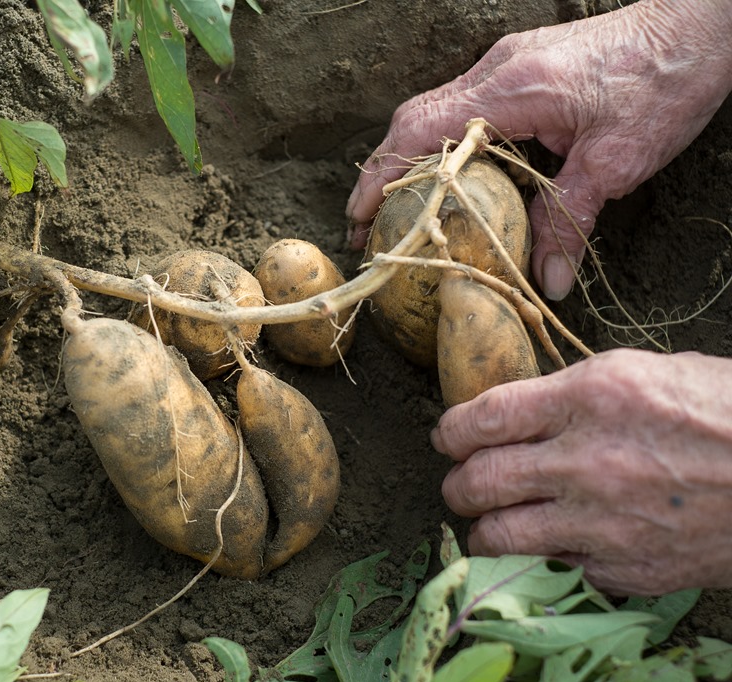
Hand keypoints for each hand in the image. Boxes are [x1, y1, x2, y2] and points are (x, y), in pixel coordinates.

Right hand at [346, 0, 731, 300]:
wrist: (704, 22)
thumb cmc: (666, 80)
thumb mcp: (617, 162)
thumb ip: (571, 223)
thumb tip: (547, 282)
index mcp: (509, 89)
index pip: (418, 131)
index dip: (379, 178)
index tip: (358, 220)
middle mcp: (496, 71)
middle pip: (412, 120)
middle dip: (381, 175)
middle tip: (369, 228)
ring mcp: (505, 65)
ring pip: (433, 112)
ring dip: (408, 161)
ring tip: (400, 212)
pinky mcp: (520, 69)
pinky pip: (461, 107)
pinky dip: (441, 147)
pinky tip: (450, 181)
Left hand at [430, 349, 731, 594]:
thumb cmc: (725, 411)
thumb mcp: (645, 374)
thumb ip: (573, 394)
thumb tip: (518, 413)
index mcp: (590, 398)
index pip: (482, 417)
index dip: (450, 430)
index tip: (446, 436)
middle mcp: (586, 461)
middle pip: (478, 480)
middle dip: (458, 483)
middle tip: (462, 482)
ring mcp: (604, 521)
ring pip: (500, 536)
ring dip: (484, 528)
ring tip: (490, 520)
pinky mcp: (626, 567)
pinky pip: (554, 566)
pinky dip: (543, 556)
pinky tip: (552, 542)